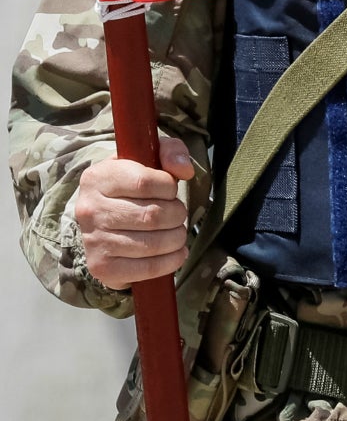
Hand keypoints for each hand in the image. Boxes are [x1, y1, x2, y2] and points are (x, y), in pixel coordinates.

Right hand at [74, 137, 193, 288]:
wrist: (107, 219)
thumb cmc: (135, 184)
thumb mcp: (150, 156)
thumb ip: (171, 151)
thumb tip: (184, 171)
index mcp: (97, 177)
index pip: (145, 183)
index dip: (169, 187)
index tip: (170, 190)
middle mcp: (89, 210)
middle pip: (152, 215)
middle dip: (177, 214)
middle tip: (177, 213)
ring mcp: (93, 241)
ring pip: (152, 243)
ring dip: (177, 237)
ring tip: (176, 231)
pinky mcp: (102, 267)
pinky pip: (147, 268)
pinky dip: (171, 261)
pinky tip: (174, 252)